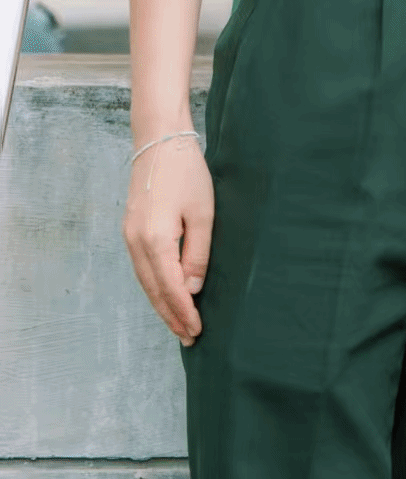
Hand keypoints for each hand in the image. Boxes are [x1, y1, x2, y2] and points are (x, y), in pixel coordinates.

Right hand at [122, 135, 213, 344]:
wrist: (159, 141)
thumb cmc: (187, 173)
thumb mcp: (203, 213)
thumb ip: (198, 254)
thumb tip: (193, 290)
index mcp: (154, 240)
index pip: (170, 288)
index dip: (183, 312)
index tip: (197, 331)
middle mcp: (136, 243)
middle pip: (153, 290)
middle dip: (171, 316)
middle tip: (188, 338)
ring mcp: (129, 237)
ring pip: (145, 282)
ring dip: (162, 304)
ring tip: (178, 324)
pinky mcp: (130, 230)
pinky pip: (142, 268)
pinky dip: (154, 287)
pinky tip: (166, 294)